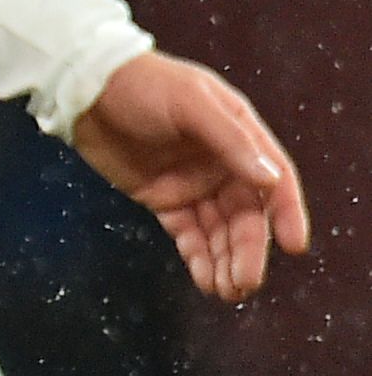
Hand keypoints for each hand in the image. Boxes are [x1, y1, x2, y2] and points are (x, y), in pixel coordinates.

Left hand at [71, 50, 307, 302]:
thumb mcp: (190, 103)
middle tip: (245, 283)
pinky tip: (205, 280)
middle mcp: (222, 163)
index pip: (276, 180)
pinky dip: (198, 257)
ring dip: (226, 261)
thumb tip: (270, 180)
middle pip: (246, 215)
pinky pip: (188, 234)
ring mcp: (192, 183)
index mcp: (239, 135)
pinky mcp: (162, 198)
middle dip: (248, 251)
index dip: (287, 213)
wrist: (84, 87)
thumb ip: (230, 140)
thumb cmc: (142, 84)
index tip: (292, 246)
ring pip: (219, 230)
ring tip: (227, 291)